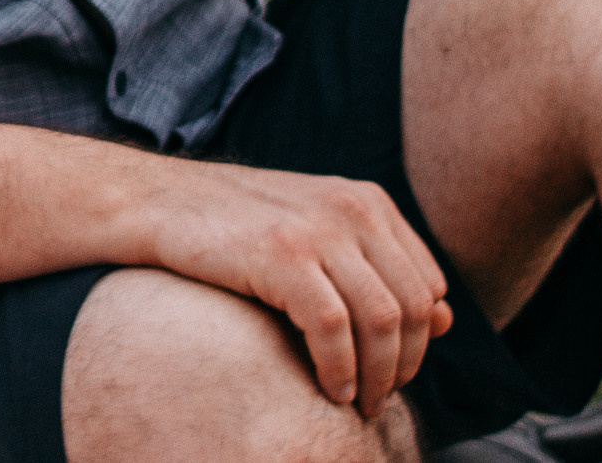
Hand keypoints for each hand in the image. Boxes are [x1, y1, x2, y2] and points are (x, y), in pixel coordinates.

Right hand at [137, 159, 451, 416]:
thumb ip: (375, 265)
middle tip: (380, 397)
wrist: (154, 202)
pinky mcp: (282, 254)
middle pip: (413, 307)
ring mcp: (318, 230)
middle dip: (405, 364)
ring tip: (359, 401)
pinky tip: (329, 387)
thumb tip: (447, 317)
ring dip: (378, 375)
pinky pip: (335, 328)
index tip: (392, 368)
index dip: (421, 338)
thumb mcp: (313, 231)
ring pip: (383, 322)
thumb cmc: (231, 225)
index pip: (427, 285)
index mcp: (367, 200)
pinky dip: (340, 368)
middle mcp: (352, 209)